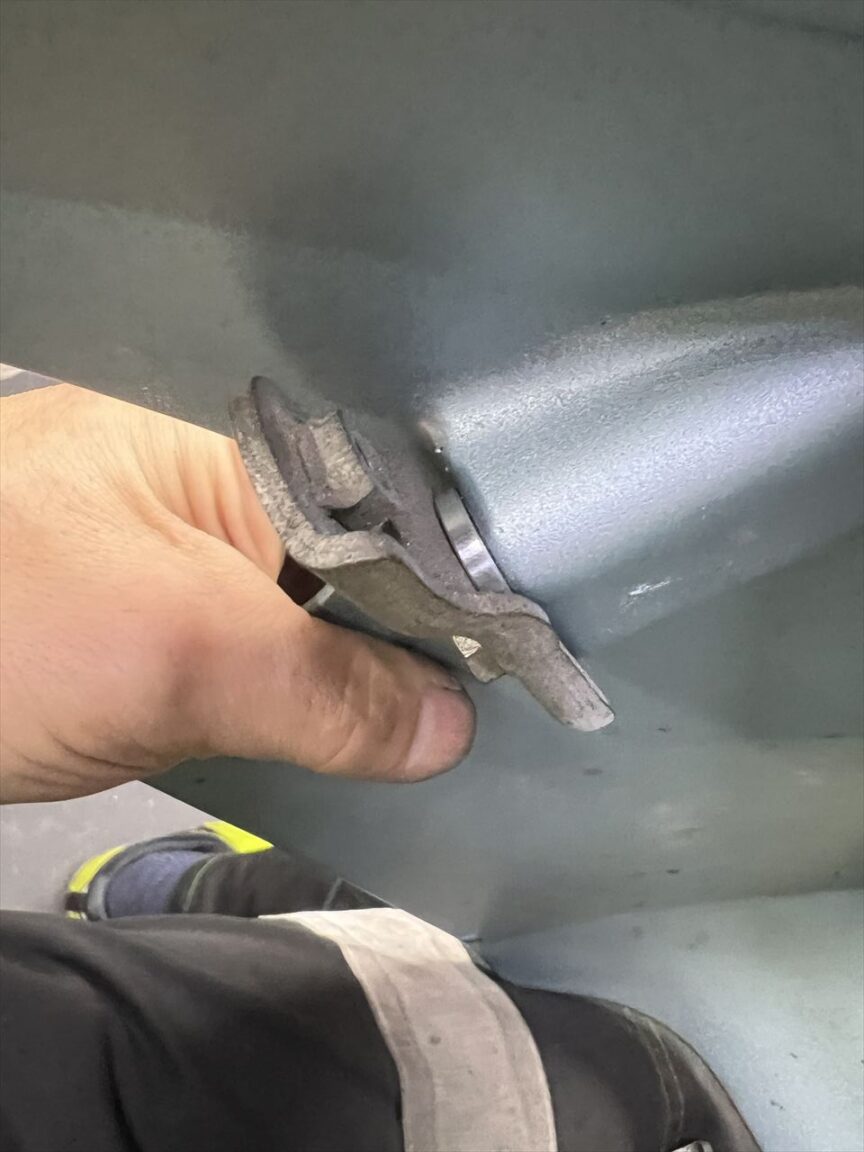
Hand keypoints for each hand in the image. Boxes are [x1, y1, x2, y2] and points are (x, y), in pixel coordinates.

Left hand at [0, 384, 473, 802]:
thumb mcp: (173, 650)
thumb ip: (326, 687)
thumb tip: (449, 729)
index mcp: (236, 436)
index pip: (397, 487)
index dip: (465, 569)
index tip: (528, 654)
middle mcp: (227, 481)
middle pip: (372, 551)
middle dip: (427, 629)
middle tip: (507, 702)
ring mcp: (198, 556)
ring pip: (326, 612)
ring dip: (372, 674)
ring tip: (457, 722)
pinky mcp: (173, 623)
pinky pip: (276, 656)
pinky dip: (318, 700)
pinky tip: (366, 731)